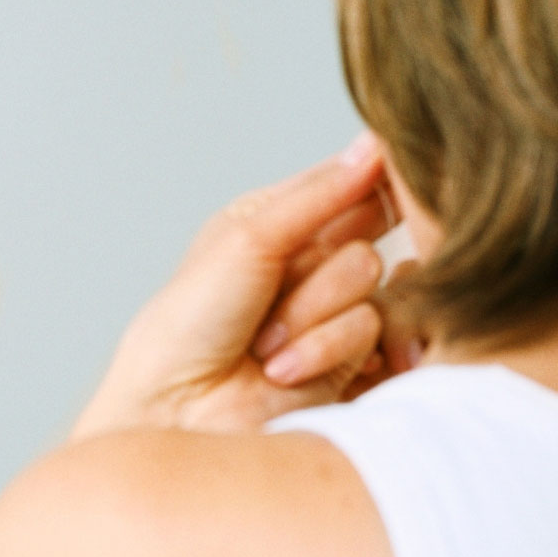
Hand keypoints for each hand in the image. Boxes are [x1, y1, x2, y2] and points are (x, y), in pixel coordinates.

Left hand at [72, 133, 413, 438]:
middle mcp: (308, 265)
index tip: (382, 174)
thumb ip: (319, 196)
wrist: (176, 411)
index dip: (366, 180)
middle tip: (276, 289)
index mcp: (277, 223)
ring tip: (266, 342)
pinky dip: (324, 347)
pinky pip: (374, 330)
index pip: (346, 184)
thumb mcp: (247, 239)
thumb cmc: (188, 324)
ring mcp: (329, 313)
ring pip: (374, 280)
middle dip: (320, 264)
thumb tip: (375, 145)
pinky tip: (282, 366)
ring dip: (314, 311)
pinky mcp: (348, 360)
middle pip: (369, 231)